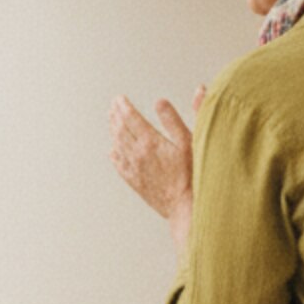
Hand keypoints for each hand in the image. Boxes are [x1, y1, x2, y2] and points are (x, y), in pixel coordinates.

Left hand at [108, 93, 193, 222]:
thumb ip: (174, 120)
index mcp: (150, 142)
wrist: (185, 205)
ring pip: (117, 145)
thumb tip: (161, 100)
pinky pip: (119, 165)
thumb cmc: (191, 174)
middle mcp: (137, 154)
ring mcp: (134, 169)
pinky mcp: (135, 182)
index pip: (130, 118)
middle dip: (116, 115)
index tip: (119, 98)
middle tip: (113, 105)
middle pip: (120, 130)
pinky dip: (114, 154)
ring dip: (113, 131)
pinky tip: (113, 151)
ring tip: (112, 121)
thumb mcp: (188, 142)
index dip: (124, 106)